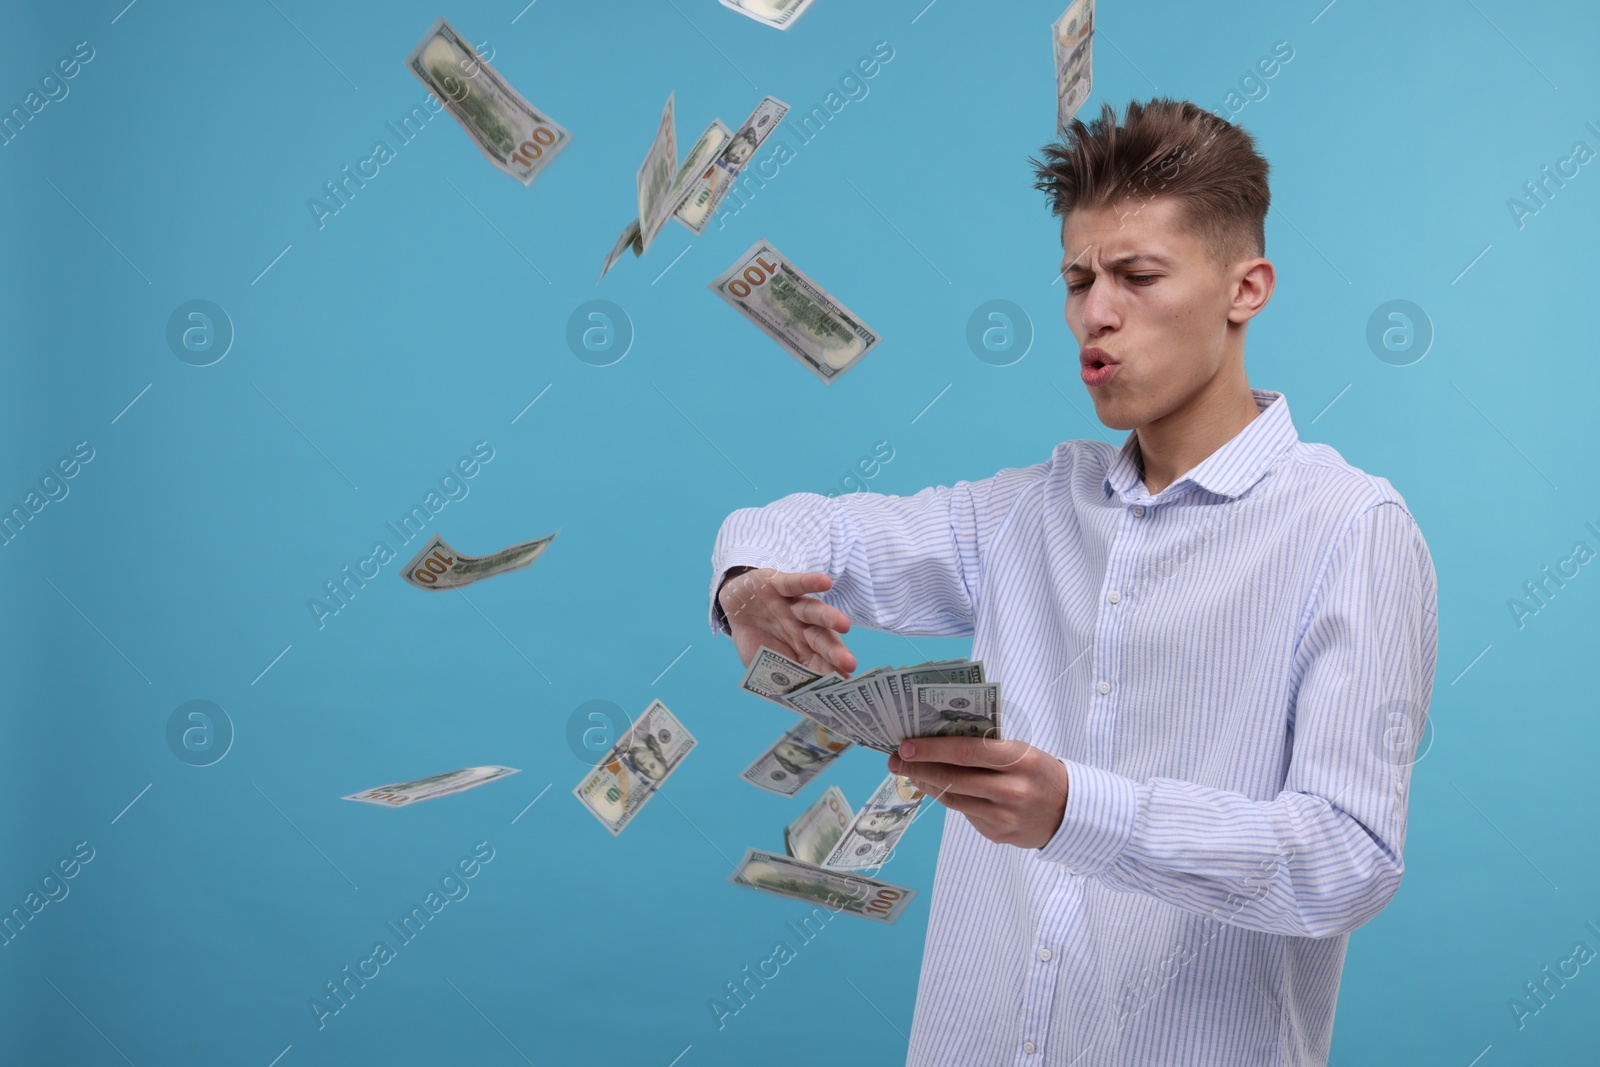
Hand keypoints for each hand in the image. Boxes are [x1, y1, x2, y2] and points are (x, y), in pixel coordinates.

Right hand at [719, 567, 856, 678]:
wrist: (733, 605)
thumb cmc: (755, 638)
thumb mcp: (761, 664)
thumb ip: (777, 677)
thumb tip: (795, 700)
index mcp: (801, 648)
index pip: (820, 662)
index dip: (831, 673)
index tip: (845, 686)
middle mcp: (802, 627)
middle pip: (821, 639)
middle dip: (835, 651)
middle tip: (849, 664)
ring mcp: (791, 606)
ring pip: (813, 611)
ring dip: (829, 617)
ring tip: (844, 624)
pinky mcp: (778, 584)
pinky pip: (795, 583)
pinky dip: (809, 581)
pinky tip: (825, 582)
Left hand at [888, 736, 1068, 849]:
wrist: (1070, 812)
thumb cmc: (1038, 772)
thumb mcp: (1022, 751)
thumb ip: (986, 747)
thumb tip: (937, 740)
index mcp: (1019, 760)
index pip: (967, 752)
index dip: (933, 749)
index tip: (906, 746)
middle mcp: (1012, 790)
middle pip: (953, 779)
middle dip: (918, 768)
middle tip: (895, 761)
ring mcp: (1004, 817)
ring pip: (953, 799)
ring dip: (926, 784)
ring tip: (910, 772)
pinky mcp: (998, 835)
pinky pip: (965, 814)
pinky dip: (948, 799)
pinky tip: (936, 788)